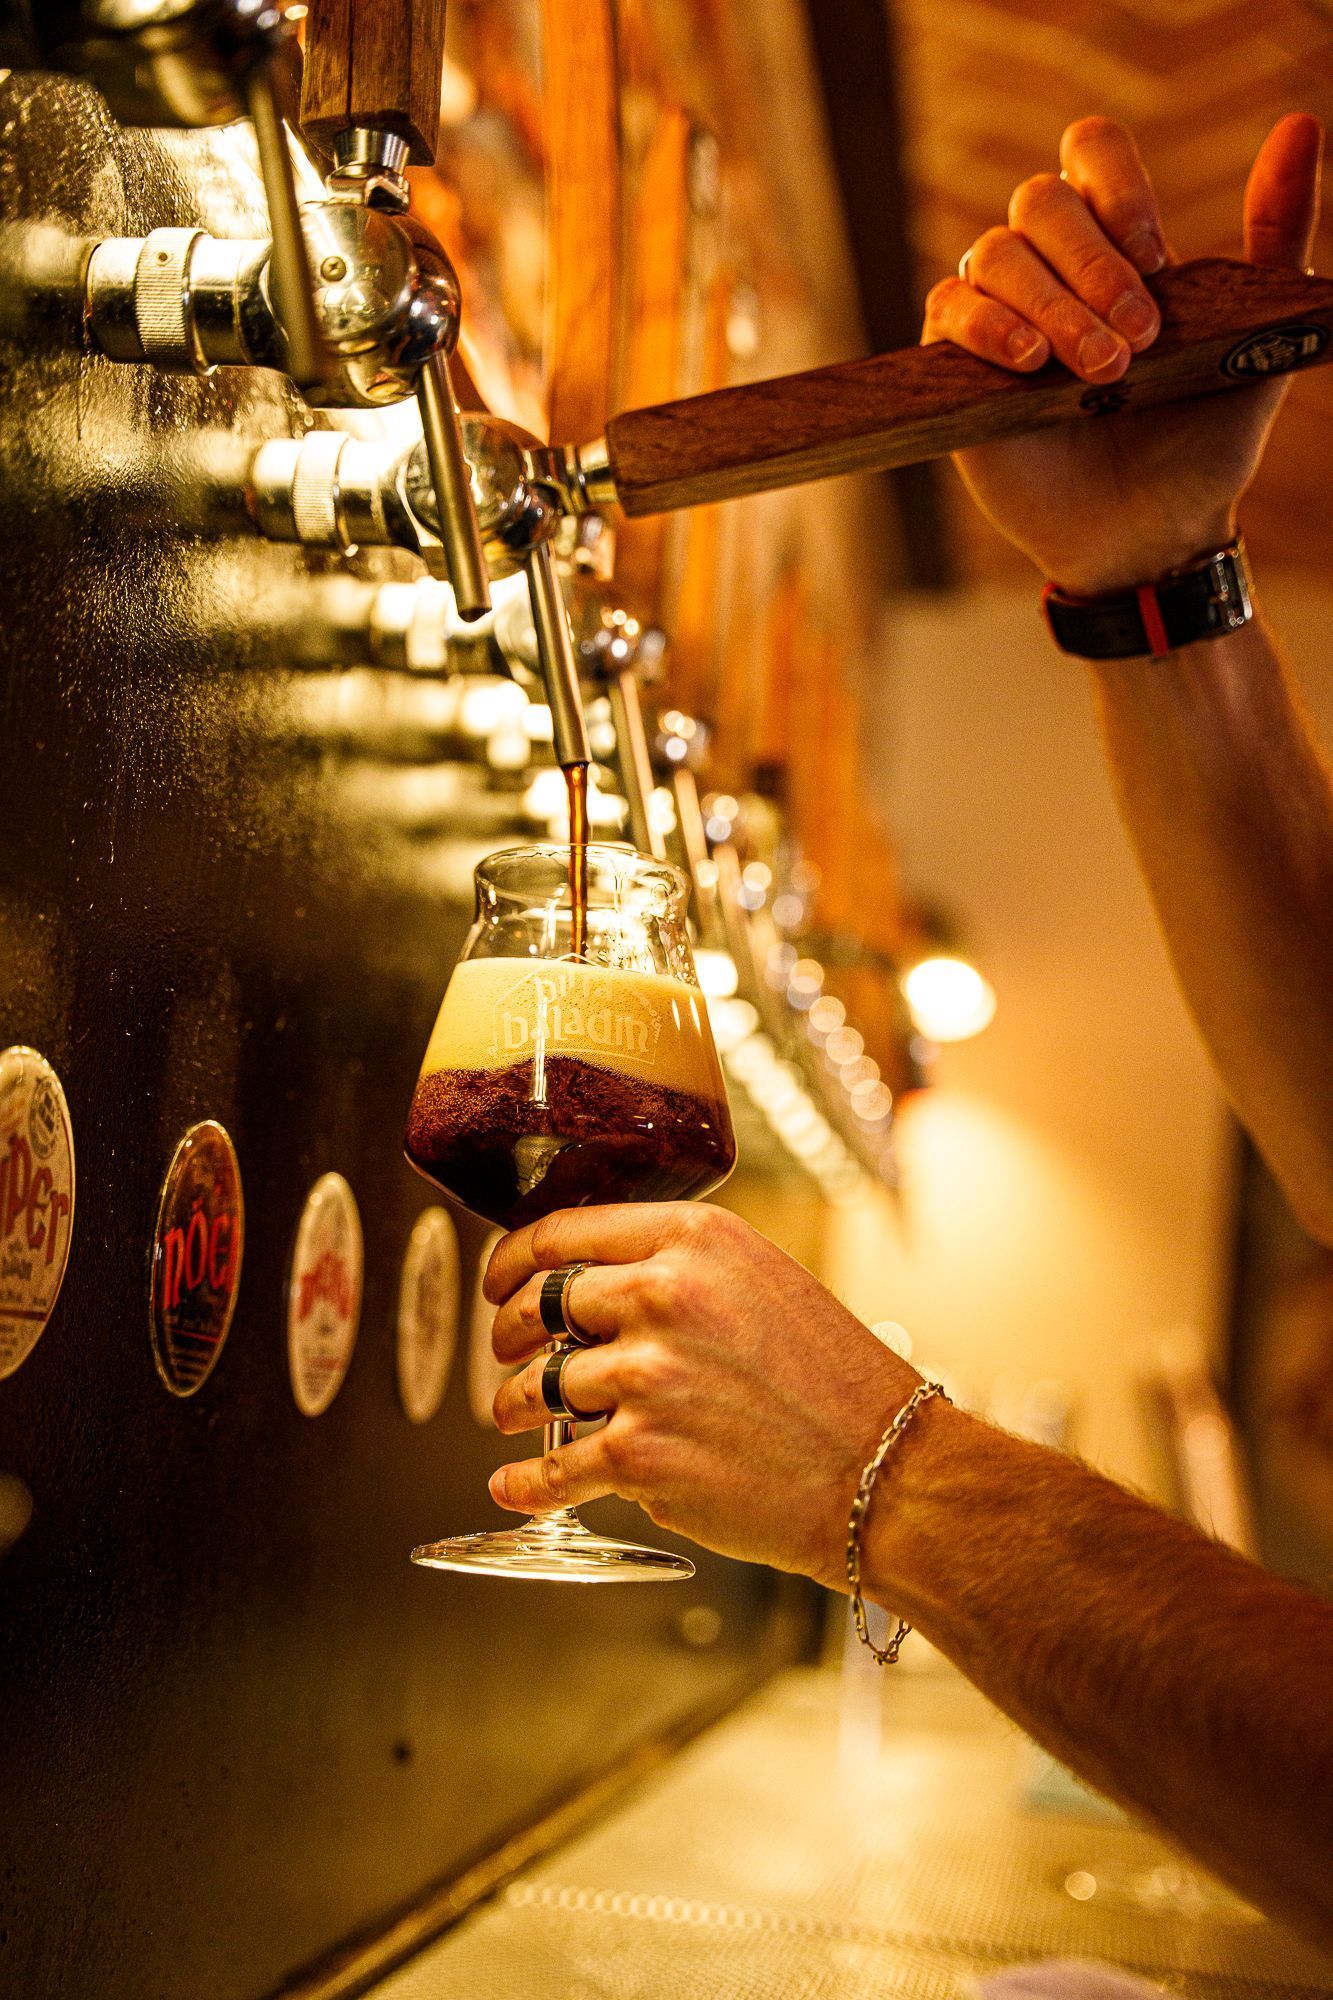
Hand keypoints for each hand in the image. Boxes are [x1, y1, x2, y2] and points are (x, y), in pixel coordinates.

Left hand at [482, 1203, 918, 1589]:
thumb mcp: (762, 1279)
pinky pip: (552, 1467)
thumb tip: (595, 1285)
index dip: (513, 1260)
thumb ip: (680, 1269)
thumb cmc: (834, 1380)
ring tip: (516, 1415)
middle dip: (509, 1334)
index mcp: (693, 1239)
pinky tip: (514, 1486)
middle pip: (538, 1306)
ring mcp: (646, 1376)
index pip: (562, 1233)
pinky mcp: (640, 1455)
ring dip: (514, 1407)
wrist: (884, 1469)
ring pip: (536, 1386)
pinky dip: (525, 1483)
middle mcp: (663, 1295)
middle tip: (507, 1350)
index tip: (500, 1279)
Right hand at [921, 114, 1322, 591]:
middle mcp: (1048, 267)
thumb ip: (1277, 235)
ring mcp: (996, 314)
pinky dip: (986, 326)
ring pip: (994, 253)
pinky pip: (947, 309)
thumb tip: (1297, 127)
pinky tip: (1029, 363)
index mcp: (1115, 243)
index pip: (1091, 154)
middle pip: (1040, 201)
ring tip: (1096, 370)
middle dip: (1091, 264)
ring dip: (1049, 304)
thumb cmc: (1199, 440)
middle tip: (1136, 340)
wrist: (1148, 535)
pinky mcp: (956, 369)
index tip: (1155, 260)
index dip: (1117, 190)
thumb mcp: (1255, 335)